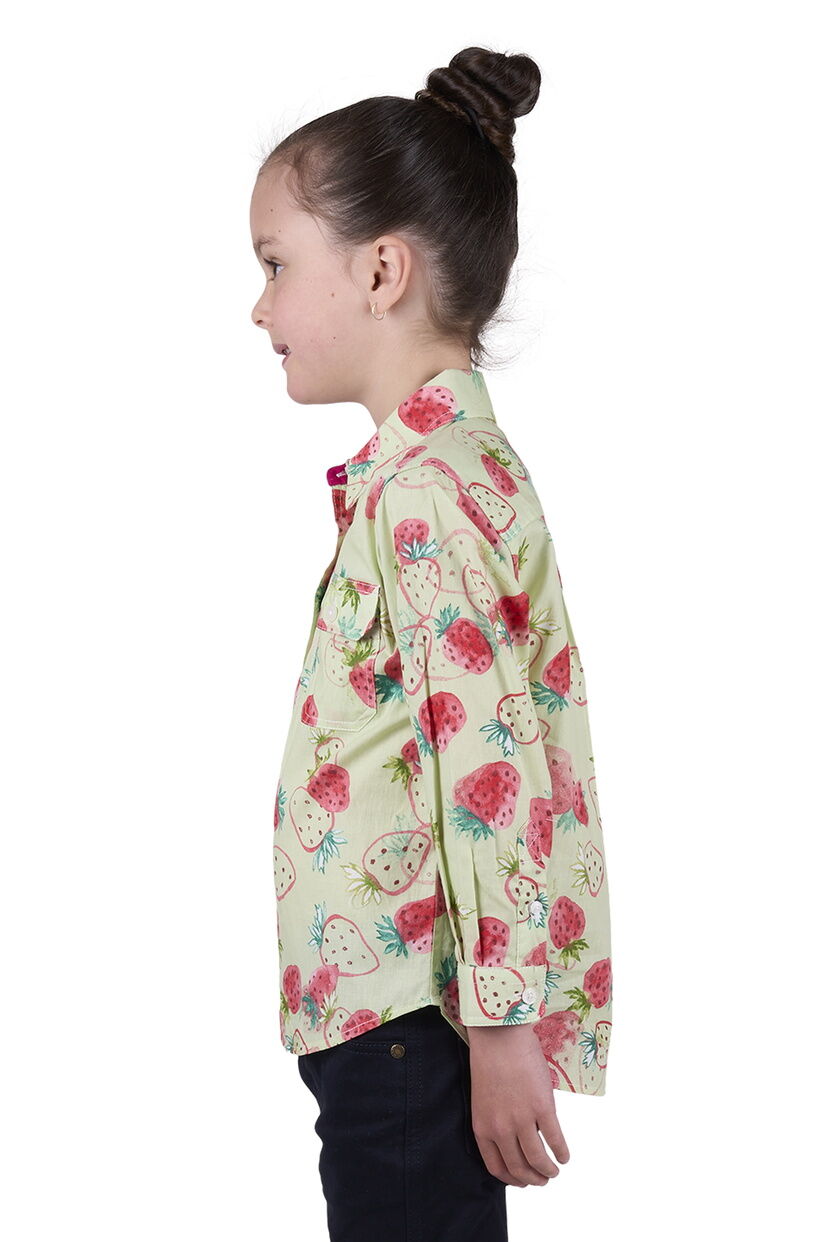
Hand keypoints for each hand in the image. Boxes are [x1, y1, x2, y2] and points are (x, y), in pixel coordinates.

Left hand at [466, 1023, 569, 1186]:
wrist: (499, 1035)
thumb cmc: (490, 1060)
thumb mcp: (484, 1098)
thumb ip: (495, 1120)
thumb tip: (516, 1137)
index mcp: (483, 1127)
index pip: (496, 1167)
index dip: (511, 1179)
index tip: (521, 1181)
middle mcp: (500, 1128)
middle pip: (518, 1168)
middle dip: (532, 1179)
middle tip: (542, 1180)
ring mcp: (521, 1119)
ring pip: (537, 1160)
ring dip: (548, 1171)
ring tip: (554, 1171)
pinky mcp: (542, 1107)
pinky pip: (555, 1139)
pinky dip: (562, 1152)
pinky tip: (565, 1155)